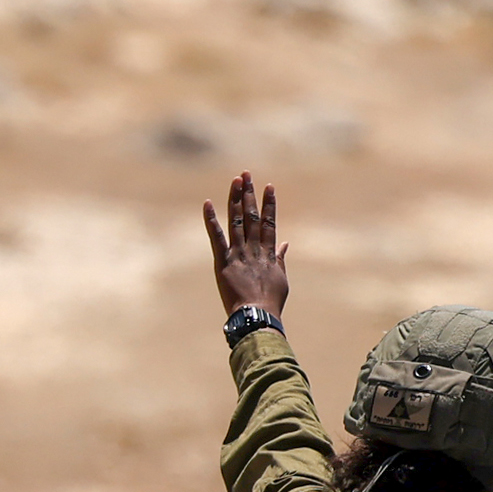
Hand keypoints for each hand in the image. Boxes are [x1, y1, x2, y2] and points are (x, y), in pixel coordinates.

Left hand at [202, 171, 287, 321]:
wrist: (257, 317)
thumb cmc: (270, 303)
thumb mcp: (281, 279)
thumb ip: (280, 259)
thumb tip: (284, 243)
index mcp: (268, 254)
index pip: (269, 223)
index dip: (269, 204)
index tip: (269, 187)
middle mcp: (254, 249)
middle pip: (252, 216)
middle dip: (249, 194)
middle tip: (246, 174)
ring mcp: (239, 254)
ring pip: (237, 221)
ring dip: (236, 199)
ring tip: (236, 180)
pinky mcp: (223, 262)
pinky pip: (216, 237)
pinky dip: (211, 220)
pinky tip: (208, 203)